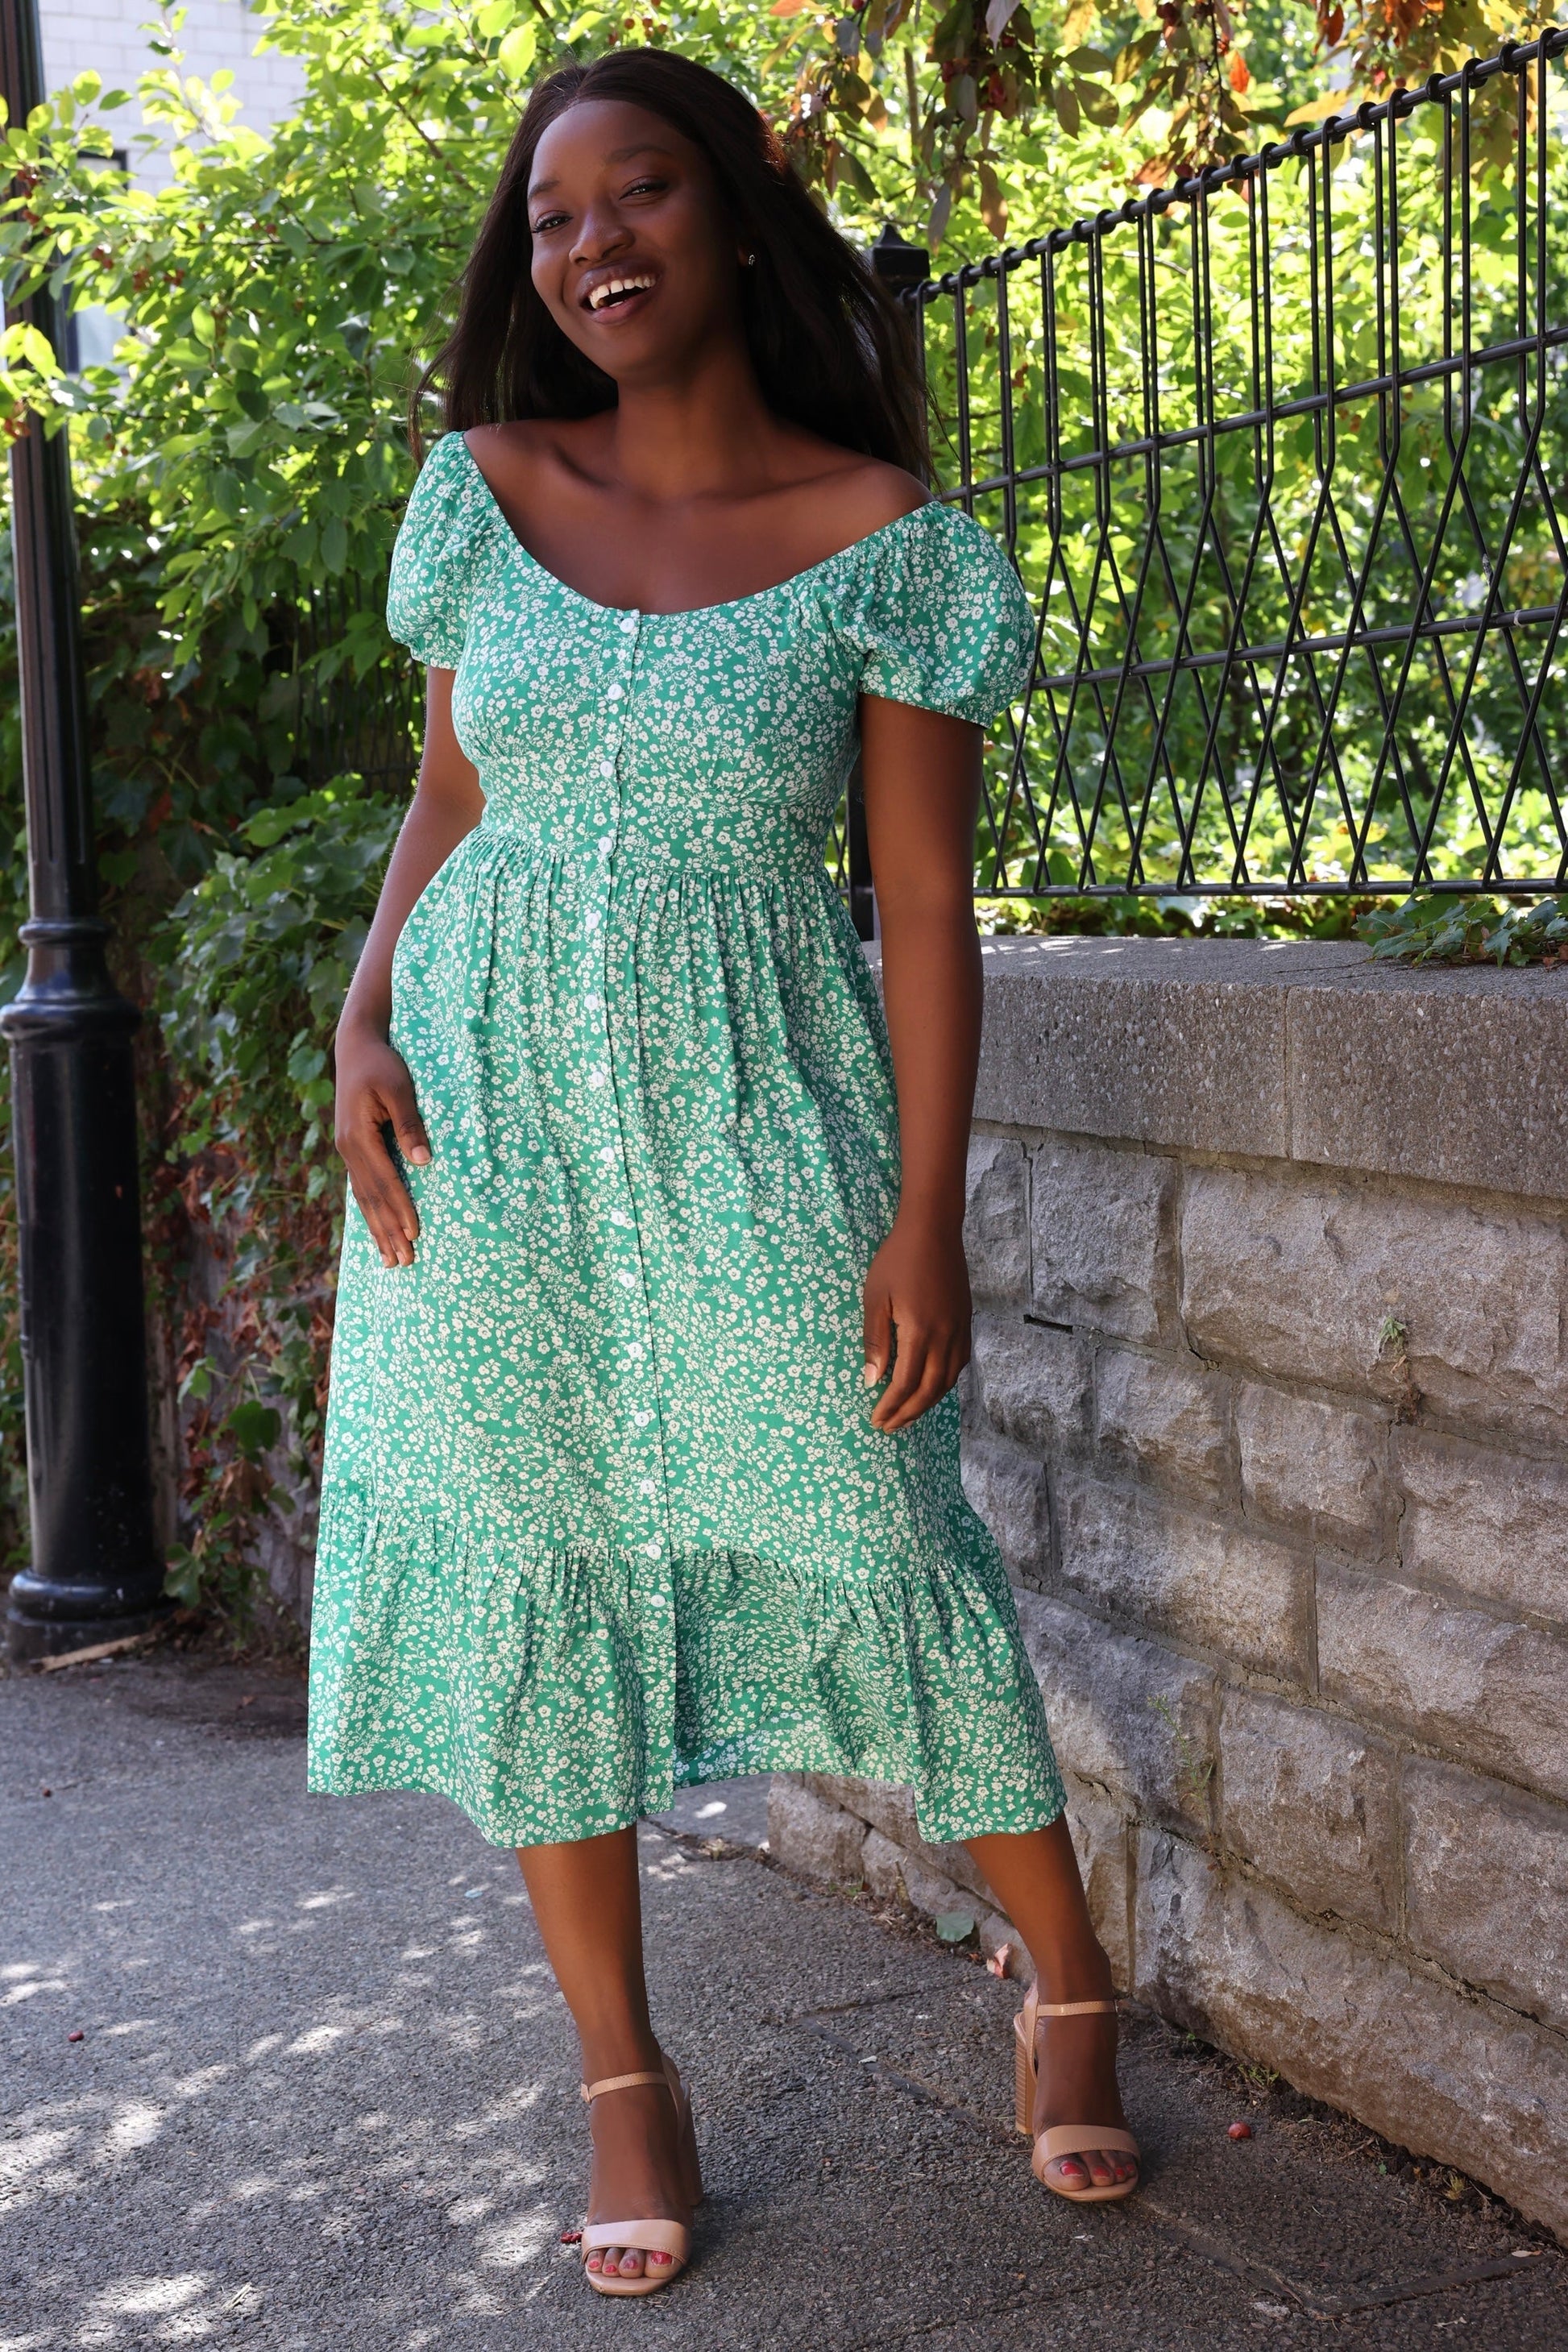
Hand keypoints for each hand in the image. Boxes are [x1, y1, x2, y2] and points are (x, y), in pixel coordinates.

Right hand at [334, 1019, 430, 1268]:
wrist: (355, 1047)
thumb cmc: (381, 1063)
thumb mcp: (398, 1087)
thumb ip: (409, 1123)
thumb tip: (422, 1161)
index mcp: (358, 1137)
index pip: (385, 1182)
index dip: (400, 1209)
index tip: (415, 1234)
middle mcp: (349, 1149)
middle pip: (371, 1198)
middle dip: (388, 1232)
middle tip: (403, 1263)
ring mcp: (348, 1150)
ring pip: (364, 1198)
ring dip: (377, 1229)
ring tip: (390, 1258)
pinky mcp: (353, 1147)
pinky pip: (362, 1187)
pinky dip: (371, 1210)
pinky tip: (376, 1227)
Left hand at [861, 1211, 971, 1432]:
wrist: (933, 1229)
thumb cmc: (897, 1259)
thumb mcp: (875, 1297)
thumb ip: (875, 1341)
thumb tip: (871, 1380)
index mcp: (919, 1332)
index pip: (905, 1384)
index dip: (891, 1407)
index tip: (876, 1420)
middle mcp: (945, 1336)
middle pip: (929, 1390)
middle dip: (908, 1413)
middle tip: (889, 1427)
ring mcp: (960, 1329)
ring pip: (948, 1380)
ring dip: (927, 1402)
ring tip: (908, 1413)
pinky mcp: (966, 1321)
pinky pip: (959, 1363)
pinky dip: (944, 1382)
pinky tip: (931, 1386)